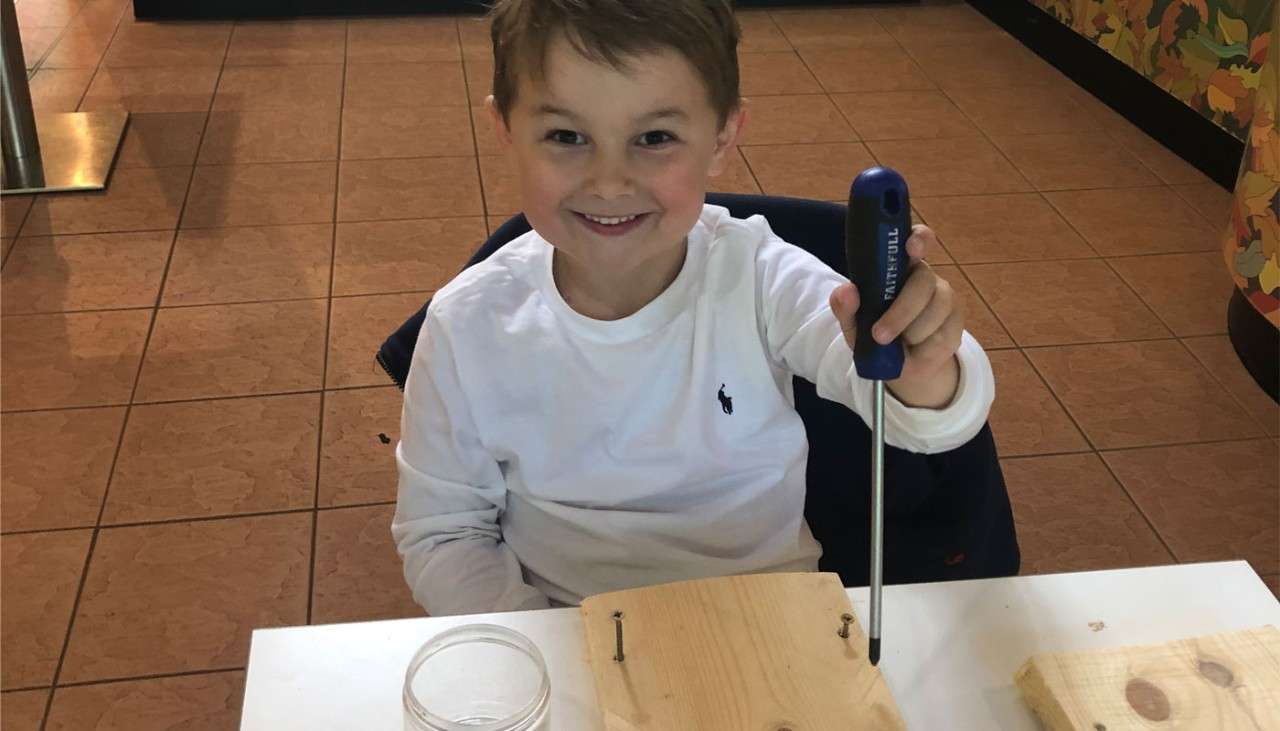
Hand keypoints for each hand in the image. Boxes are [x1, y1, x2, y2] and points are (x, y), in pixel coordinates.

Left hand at [829, 224, 963, 408]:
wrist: (896, 368)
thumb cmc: (874, 335)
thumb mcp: (853, 323)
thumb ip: (845, 307)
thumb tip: (847, 291)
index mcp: (901, 267)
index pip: (918, 240)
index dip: (919, 239)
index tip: (912, 247)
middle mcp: (926, 278)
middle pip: (923, 282)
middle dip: (901, 311)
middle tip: (878, 335)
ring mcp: (946, 299)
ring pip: (936, 311)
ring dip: (911, 333)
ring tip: (895, 346)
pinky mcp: (956, 324)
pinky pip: (942, 336)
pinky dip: (922, 350)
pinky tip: (913, 352)